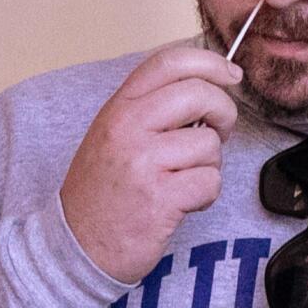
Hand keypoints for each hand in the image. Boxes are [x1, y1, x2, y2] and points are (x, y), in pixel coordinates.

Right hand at [60, 45, 242, 283]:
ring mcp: (143, 162)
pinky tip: (182, 202)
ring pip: (209, 144)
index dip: (210, 64)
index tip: (231, 75)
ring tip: (182, 179)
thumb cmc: (102, 192)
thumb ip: (152, 108)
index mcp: (119, 107)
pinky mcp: (160, 198)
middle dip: (223, 113)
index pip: (170, 62)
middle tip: (219, 132)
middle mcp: (128, 128)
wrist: (77, 245)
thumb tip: (205, 87)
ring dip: (208, 165)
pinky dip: (205, 195)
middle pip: (199, 94)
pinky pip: (210, 182)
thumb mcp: (114, 134)